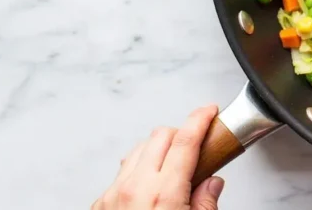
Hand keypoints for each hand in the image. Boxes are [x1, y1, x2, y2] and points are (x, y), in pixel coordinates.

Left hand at [93, 106, 223, 209]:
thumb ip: (205, 204)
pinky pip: (121, 174)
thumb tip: (212, 185)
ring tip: (174, 166)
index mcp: (163, 195)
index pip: (184, 140)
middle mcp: (133, 190)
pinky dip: (138, 170)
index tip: (209, 111)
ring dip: (157, 149)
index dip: (200, 119)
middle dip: (180, 133)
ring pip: (137, 151)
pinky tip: (150, 184)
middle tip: (197, 144)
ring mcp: (112, 197)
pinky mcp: (99, 206)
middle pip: (159, 137)